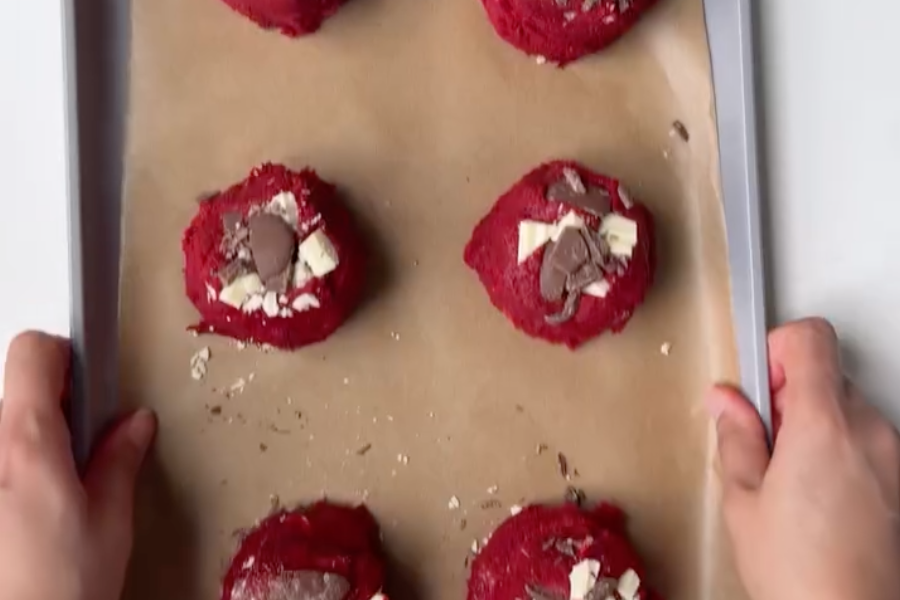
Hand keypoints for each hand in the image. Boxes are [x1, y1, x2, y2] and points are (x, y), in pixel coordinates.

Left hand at [0, 332, 155, 599]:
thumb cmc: (54, 593)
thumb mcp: (108, 525)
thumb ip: (118, 462)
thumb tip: (133, 426)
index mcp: (25, 443)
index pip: (32, 352)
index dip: (64, 356)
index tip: (84, 378)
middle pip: (12, 396)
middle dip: (46, 416)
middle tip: (72, 460)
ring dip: (19, 450)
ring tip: (40, 501)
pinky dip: (6, 475)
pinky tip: (16, 519)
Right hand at [707, 318, 899, 599]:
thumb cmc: (802, 574)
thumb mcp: (743, 500)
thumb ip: (736, 437)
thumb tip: (726, 400)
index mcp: (824, 425)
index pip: (810, 339)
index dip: (775, 348)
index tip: (757, 382)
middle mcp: (869, 430)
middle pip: (827, 375)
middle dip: (790, 397)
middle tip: (765, 442)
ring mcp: (893, 454)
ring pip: (847, 408)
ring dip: (816, 425)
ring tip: (790, 479)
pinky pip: (867, 439)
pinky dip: (840, 450)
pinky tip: (817, 496)